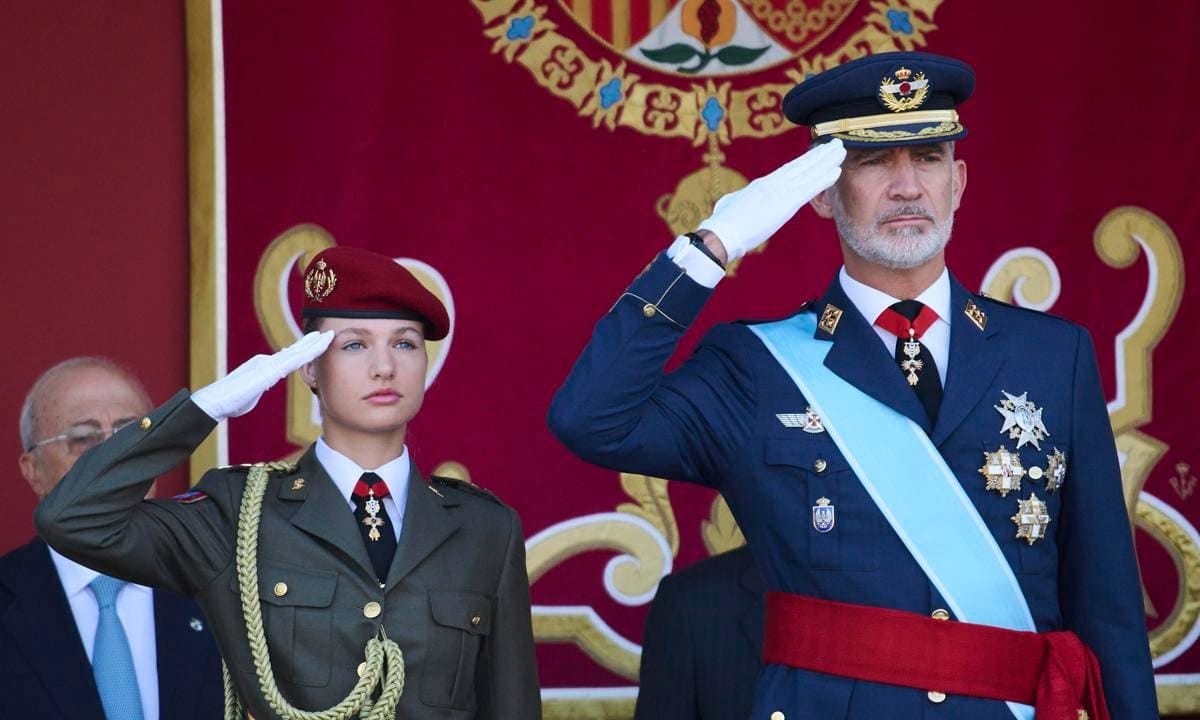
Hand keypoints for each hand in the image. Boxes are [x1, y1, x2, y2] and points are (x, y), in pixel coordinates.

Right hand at [191, 331, 333, 420]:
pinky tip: (319, 347)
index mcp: (265, 367)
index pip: (289, 358)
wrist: (215, 402)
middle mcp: (268, 362)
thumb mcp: (251, 394)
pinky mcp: (268, 371)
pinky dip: (308, 352)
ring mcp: (268, 365)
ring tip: (328, 335)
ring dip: (314, 344)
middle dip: (312, 342)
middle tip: (328, 333)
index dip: (304, 350)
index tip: (317, 343)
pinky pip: (293, 360)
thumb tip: (263, 384)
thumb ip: (260, 386)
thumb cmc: (230, 402)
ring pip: (297, 353)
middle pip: (295, 351)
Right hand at [698, 138, 845, 261]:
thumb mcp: (732, 204)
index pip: (788, 170)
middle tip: (835, 144)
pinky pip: (809, 189)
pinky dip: (823, 179)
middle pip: (801, 166)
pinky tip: (836, 171)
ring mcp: (779, 192)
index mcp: (762, 185)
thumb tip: (737, 200)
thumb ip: (740, 200)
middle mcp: (773, 184)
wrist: (721, 233)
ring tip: (841, 151)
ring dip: (826, 162)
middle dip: (819, 155)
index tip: (817, 153)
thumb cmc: (722, 223)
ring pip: (808, 173)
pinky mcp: (784, 204)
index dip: (805, 161)